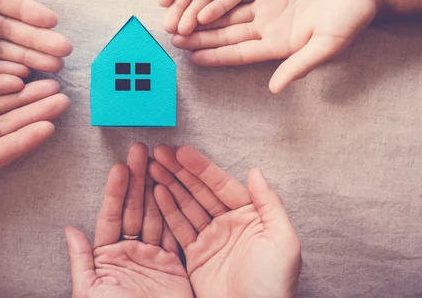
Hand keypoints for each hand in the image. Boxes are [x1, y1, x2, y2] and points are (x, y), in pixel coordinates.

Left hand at [65, 143, 192, 297]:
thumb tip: (69, 229)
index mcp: (107, 257)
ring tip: (158, 160)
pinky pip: (173, 233)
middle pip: (134, 208)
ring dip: (156, 187)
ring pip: (154, 214)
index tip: (119, 167)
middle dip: (137, 179)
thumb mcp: (89, 293)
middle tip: (141, 149)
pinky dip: (174, 212)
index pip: (111, 216)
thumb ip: (82, 261)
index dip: (116, 191)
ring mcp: (153, 257)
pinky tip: (172, 190)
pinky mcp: (174, 265)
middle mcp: (130, 252)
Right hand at [149, 145, 300, 297]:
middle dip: (179, 171)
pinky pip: (178, 227)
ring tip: (151, 167)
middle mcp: (228, 224)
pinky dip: (166, 209)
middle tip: (159, 153)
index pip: (221, 184)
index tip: (182, 152)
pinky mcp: (195, 256)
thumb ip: (269, 203)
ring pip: (186, 205)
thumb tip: (255, 171)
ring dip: (169, 185)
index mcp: (250, 216)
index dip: (201, 167)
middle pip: (199, 191)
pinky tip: (155, 192)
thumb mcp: (282, 239)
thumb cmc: (274, 284)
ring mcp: (210, 239)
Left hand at [172, 0, 378, 92]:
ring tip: (179, 20)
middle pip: (226, 35)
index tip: (192, 60)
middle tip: (174, 39)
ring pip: (228, 14)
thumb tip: (276, 88)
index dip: (215, 56)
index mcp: (278, 45)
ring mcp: (267, 8)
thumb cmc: (351, 18)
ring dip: (204, 18)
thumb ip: (300, 64)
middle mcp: (267, 28)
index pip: (239, 53)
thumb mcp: (327, 43)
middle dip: (201, 38)